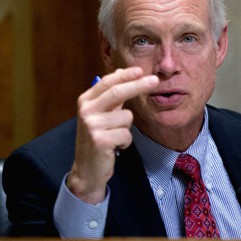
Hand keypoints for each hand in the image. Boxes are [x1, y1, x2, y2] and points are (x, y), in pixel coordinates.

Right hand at [67, 67, 158, 203]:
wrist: (87, 170)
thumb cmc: (97, 140)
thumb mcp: (99, 115)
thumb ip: (109, 96)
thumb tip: (122, 73)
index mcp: (85, 101)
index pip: (108, 82)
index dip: (125, 75)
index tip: (140, 70)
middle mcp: (86, 110)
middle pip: (117, 92)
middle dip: (138, 85)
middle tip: (155, 80)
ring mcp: (92, 125)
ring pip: (126, 117)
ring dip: (126, 128)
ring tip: (115, 137)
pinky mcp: (100, 140)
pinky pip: (126, 134)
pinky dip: (125, 141)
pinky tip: (115, 147)